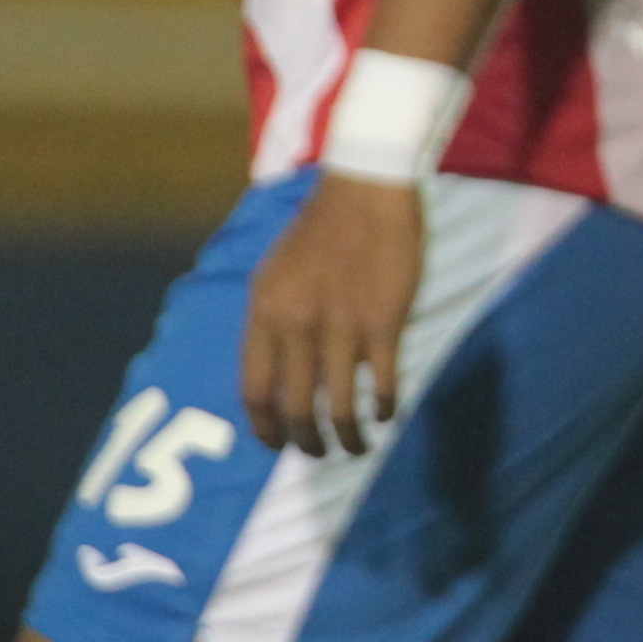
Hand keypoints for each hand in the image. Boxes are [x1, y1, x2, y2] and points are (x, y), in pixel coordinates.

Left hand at [243, 172, 424, 456]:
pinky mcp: (383, 322)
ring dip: (348, 436)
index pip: (254, 390)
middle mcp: (297, 325)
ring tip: (357, 446)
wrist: (367, 188)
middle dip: (305, 442)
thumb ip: (273, 321)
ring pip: (338, 406)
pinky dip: (385, 407)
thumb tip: (278, 372)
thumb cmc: (321, 229)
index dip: (264, 427)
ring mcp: (341, 326)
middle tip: (317, 453)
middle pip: (294, 408)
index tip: (276, 445)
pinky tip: (388, 414)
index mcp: (265, 312)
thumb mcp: (276, 272)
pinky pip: (381, 382)